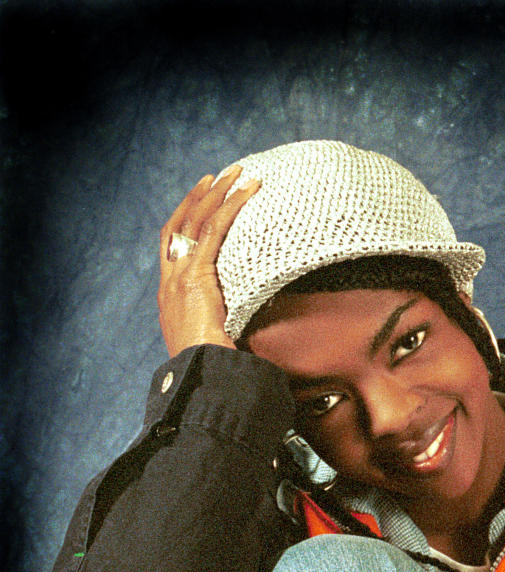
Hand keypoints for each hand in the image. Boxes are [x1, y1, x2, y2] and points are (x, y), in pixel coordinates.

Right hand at [157, 167, 259, 356]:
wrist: (200, 376)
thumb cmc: (211, 368)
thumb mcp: (211, 343)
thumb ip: (219, 327)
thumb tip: (241, 330)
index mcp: (170, 296)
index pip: (172, 246)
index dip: (184, 219)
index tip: (200, 201)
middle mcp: (170, 281)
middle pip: (179, 225)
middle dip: (198, 197)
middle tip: (217, 177)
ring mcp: (180, 277)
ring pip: (197, 222)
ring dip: (218, 194)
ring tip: (237, 174)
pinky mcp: (197, 277)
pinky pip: (215, 231)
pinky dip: (231, 208)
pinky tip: (247, 192)